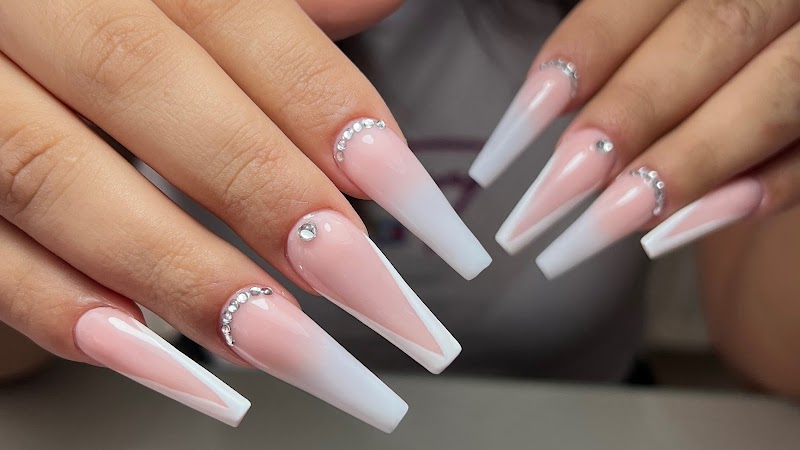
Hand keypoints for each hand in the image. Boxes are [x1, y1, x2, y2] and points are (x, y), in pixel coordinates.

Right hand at [0, 0, 487, 429]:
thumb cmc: (97, 11)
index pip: (237, 18)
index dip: (328, 111)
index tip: (413, 203)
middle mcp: (27, 4)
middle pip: (146, 88)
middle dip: (269, 196)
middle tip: (376, 295)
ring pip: (51, 174)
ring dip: (179, 275)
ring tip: (292, 348)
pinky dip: (61, 309)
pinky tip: (158, 358)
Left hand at [471, 0, 799, 275]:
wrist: (788, 47)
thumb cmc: (704, 50)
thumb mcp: (665, 24)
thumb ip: (622, 48)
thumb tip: (552, 115)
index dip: (574, 62)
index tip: (507, 142)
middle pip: (709, 37)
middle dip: (624, 120)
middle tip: (543, 202)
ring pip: (773, 95)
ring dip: (685, 165)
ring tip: (601, 225)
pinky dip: (759, 191)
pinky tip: (675, 231)